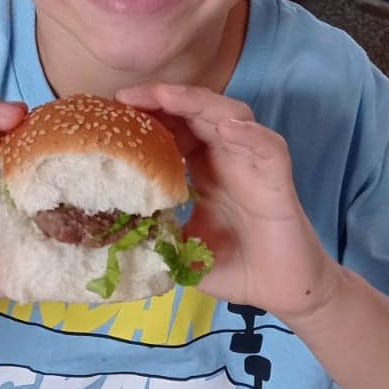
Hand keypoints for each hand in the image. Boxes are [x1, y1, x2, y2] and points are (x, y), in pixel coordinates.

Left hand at [116, 85, 338, 322]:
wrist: (280, 291)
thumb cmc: (234, 267)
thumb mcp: (181, 250)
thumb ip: (154, 238)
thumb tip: (109, 238)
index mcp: (204, 168)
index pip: (175, 126)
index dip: (148, 113)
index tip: (113, 109)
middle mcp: (227, 157)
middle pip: (198, 111)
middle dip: (164, 98)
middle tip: (129, 96)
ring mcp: (253, 164)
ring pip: (232, 115)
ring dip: (200, 102)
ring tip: (168, 97)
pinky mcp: (278, 179)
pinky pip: (268, 147)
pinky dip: (250, 134)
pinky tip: (229, 130)